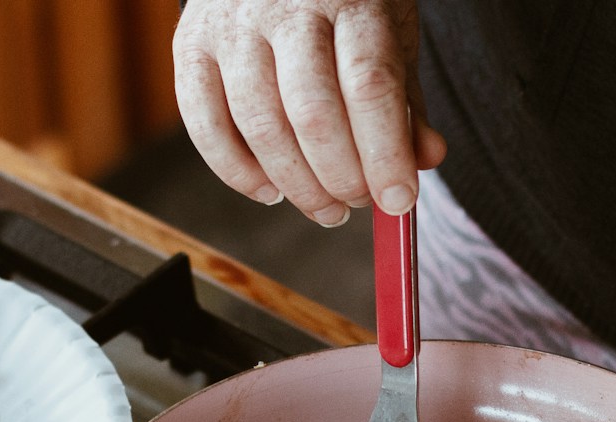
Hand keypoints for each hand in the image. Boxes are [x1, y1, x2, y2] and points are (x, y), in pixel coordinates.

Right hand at [173, 0, 447, 226]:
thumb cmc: (340, 3)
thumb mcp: (388, 33)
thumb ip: (404, 99)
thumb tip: (424, 159)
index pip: (369, 85)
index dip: (385, 154)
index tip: (398, 200)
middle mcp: (286, 7)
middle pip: (312, 113)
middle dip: (341, 178)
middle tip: (358, 203)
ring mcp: (233, 26)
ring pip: (261, 126)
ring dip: (297, 185)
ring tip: (325, 206)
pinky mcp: (191, 45)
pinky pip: (206, 125)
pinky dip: (238, 172)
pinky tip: (270, 190)